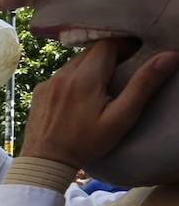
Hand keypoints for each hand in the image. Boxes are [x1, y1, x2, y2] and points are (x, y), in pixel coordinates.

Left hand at [21, 41, 178, 166]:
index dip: (125, 45)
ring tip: (104, 84)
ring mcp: (48, 82)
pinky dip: (74, 78)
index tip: (137, 55)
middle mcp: (63, 74)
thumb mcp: (120, 118)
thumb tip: (169, 56)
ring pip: (75, 62)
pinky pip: (61, 75)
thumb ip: (143, 85)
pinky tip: (80, 96)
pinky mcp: (39, 91)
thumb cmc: (86, 143)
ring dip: (91, 66)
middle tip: (125, 69)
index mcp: (84, 77)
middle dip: (110, 55)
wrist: (46, 161)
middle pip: (91, 51)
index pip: (108, 44)